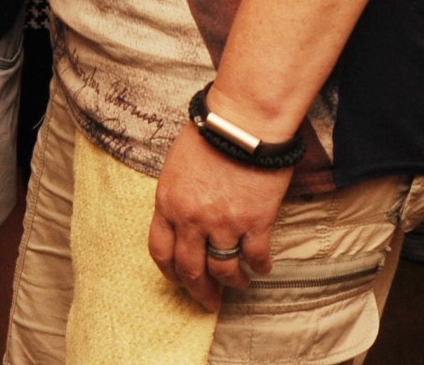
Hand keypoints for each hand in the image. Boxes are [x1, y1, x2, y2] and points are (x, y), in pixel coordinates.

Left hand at [148, 125, 289, 310]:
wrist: (244, 121)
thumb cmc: (211, 132)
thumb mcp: (176, 165)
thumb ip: (175, 196)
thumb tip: (180, 217)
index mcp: (168, 203)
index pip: (161, 252)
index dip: (171, 273)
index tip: (180, 281)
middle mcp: (192, 220)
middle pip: (191, 270)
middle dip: (200, 291)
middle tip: (210, 301)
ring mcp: (224, 224)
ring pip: (224, 270)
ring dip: (232, 282)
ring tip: (239, 284)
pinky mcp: (255, 223)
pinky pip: (255, 257)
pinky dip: (259, 267)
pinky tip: (263, 267)